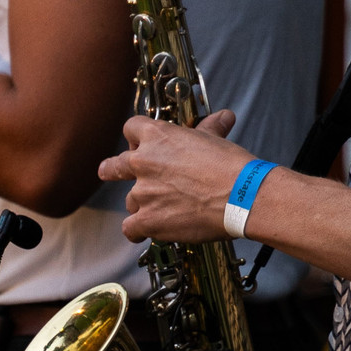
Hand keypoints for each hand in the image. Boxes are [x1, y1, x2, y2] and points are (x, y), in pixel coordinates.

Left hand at [105, 111, 248, 243]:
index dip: (135, 137)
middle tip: (109, 172)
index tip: (138, 145)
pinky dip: (136, 231)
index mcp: (157, 137)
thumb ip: (210, 128)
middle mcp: (143, 162)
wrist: (242, 197)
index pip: (130, 128)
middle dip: (112, 170)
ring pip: (130, 200)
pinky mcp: (148, 220)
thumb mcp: (216, 139)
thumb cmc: (230, 166)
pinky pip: (129, 228)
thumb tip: (223, 116)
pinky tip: (142, 233)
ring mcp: (143, 193)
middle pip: (114, 166)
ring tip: (161, 209)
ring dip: (141, 204)